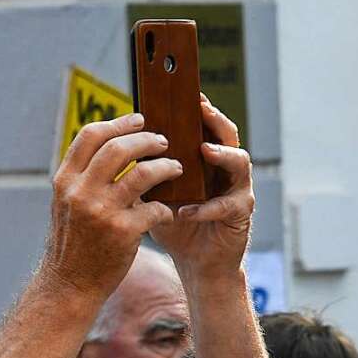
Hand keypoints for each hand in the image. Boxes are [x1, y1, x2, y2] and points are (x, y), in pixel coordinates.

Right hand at [42, 113, 182, 300]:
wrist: (69, 286)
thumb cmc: (73, 244)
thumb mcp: (66, 205)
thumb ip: (83, 177)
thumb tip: (112, 145)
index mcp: (64, 181)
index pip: (91, 135)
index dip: (119, 122)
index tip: (139, 119)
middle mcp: (80, 192)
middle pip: (119, 148)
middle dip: (147, 140)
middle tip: (164, 141)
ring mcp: (101, 212)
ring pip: (143, 173)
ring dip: (165, 166)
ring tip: (176, 168)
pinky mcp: (122, 232)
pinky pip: (154, 208)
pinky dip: (166, 207)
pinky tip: (169, 211)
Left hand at [150, 96, 254, 276]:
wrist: (196, 264)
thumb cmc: (176, 225)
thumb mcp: (154, 195)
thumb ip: (144, 173)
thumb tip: (118, 148)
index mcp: (207, 160)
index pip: (205, 127)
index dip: (198, 109)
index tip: (184, 94)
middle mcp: (226, 169)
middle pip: (227, 135)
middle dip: (215, 120)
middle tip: (201, 108)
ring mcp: (237, 190)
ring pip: (240, 162)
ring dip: (222, 155)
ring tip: (204, 150)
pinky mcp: (240, 215)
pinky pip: (225, 206)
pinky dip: (204, 208)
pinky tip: (184, 211)